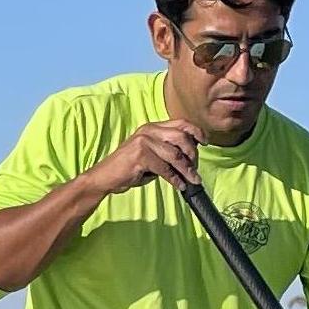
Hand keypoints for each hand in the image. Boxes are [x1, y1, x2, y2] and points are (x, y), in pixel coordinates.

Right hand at [85, 120, 201, 198]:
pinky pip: (165, 169)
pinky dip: (175, 178)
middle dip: (193, 154)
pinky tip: (179, 185)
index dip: (196, 132)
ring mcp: (144, 142)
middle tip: (195, 169)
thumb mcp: (149, 155)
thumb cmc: (127, 169)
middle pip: (182, 137)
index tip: (205, 143)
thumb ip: (166, 152)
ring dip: (187, 170)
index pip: (180, 123)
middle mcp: (148, 131)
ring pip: (175, 155)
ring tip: (192, 181)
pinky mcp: (141, 156)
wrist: (103, 178)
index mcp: (151, 127)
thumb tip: (189, 160)